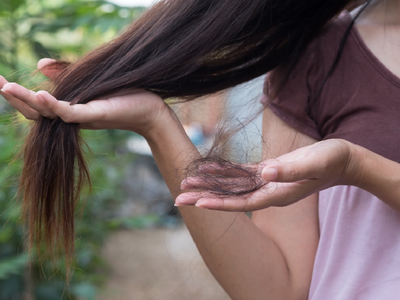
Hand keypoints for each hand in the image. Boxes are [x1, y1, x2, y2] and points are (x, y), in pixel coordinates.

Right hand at [0, 59, 167, 135]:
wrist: (151, 108)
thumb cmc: (123, 94)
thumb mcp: (89, 81)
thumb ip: (65, 74)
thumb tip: (39, 64)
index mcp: (69, 108)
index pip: (36, 105)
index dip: (17, 95)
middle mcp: (72, 117)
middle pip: (36, 113)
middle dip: (14, 99)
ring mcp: (84, 118)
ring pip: (48, 114)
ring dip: (26, 102)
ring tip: (6, 88)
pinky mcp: (97, 115)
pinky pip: (71, 113)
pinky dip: (54, 105)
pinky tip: (39, 94)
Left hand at [176, 139, 358, 210]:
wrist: (342, 160)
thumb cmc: (331, 161)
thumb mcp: (314, 162)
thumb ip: (291, 170)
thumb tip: (266, 172)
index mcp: (277, 194)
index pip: (243, 203)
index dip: (220, 204)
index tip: (198, 204)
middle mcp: (268, 192)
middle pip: (230, 198)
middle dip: (204, 198)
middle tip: (178, 199)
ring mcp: (266, 183)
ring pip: (232, 186)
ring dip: (209, 185)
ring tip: (186, 184)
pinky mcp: (266, 172)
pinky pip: (240, 174)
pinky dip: (224, 172)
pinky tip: (207, 170)